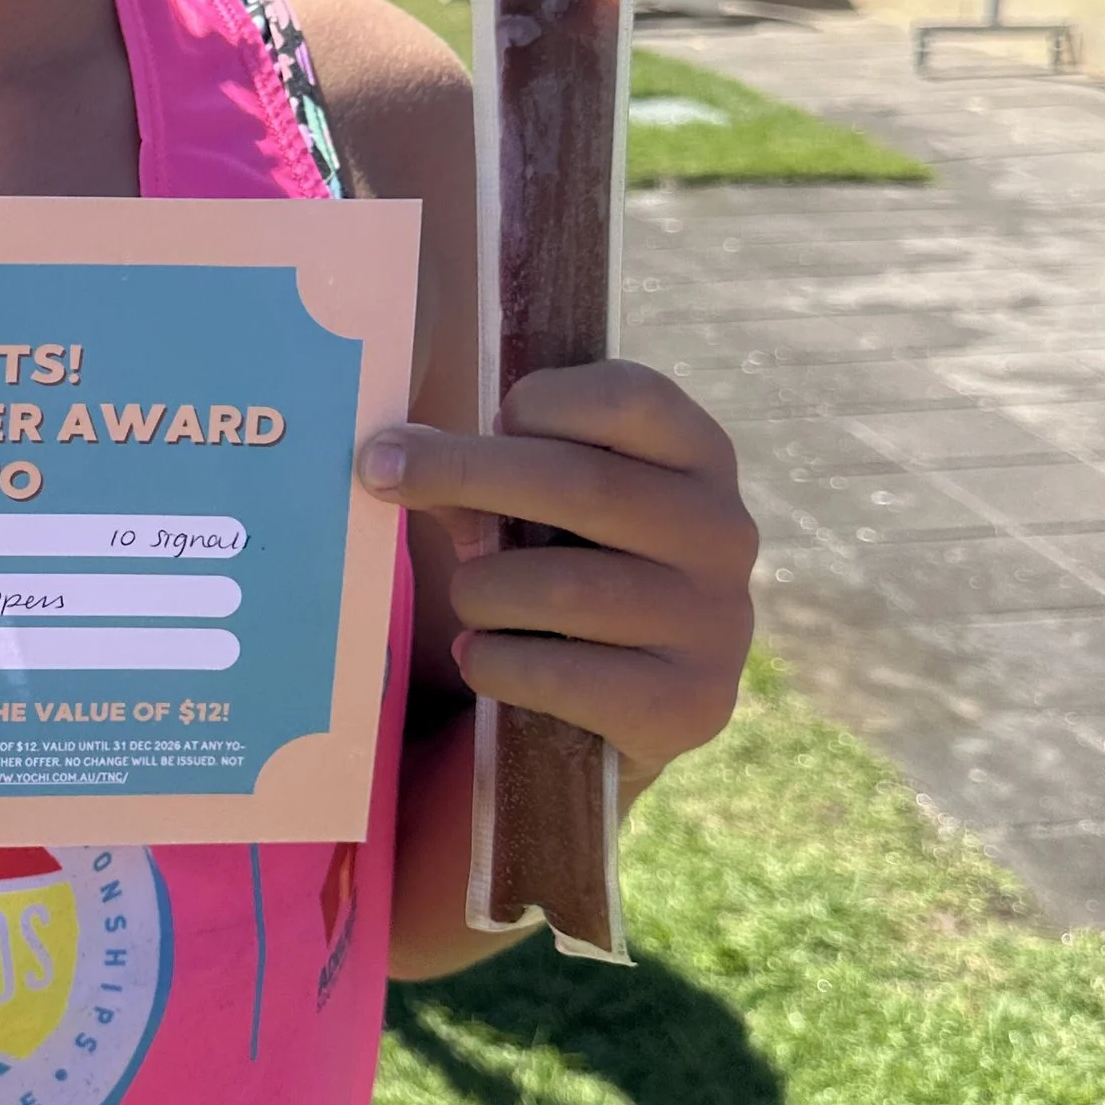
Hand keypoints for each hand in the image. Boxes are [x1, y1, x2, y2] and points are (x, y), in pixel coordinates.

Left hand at [360, 363, 755, 792]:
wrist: (633, 705)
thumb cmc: (575, 567)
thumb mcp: (549, 506)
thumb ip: (492, 473)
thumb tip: (392, 459)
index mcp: (698, 457)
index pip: (630, 398)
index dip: (543, 402)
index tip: (487, 420)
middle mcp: (724, 532)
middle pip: (581, 484)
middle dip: (464, 474)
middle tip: (380, 471)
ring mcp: (717, 622)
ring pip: (561, 586)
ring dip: (480, 590)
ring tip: (465, 600)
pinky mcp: (690, 704)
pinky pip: (559, 674)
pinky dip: (494, 662)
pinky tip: (479, 658)